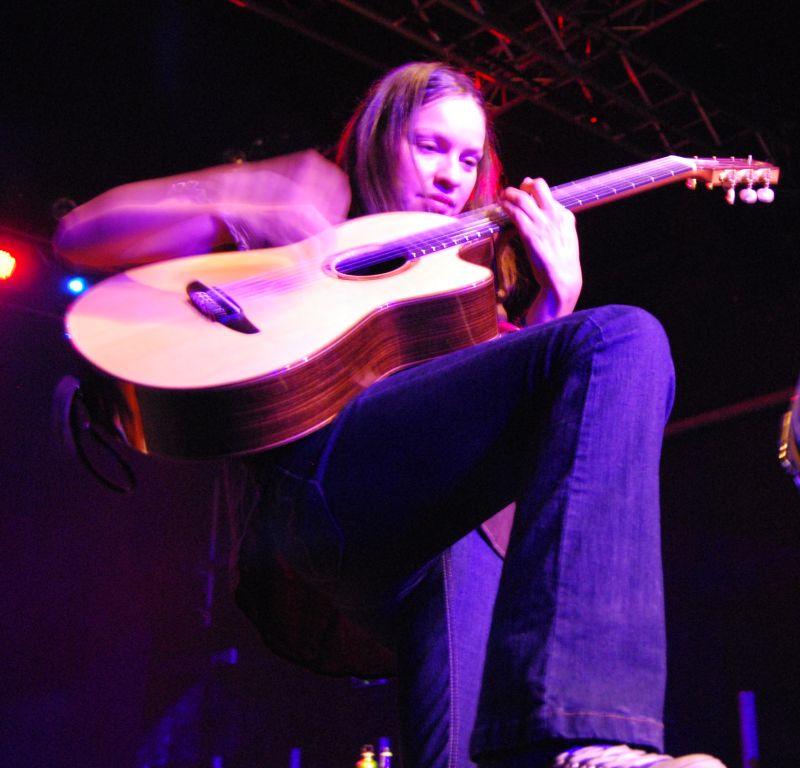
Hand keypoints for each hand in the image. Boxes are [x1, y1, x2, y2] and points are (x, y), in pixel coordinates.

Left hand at [501, 177, 581, 323]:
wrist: (563, 279)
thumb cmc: (562, 263)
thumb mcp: (566, 238)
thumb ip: (557, 225)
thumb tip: (543, 216)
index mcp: (565, 216)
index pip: (548, 194)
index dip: (533, 191)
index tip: (525, 193)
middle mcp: (555, 215)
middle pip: (538, 186)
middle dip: (523, 184)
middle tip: (513, 191)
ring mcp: (542, 223)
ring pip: (522, 197)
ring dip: (509, 194)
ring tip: (502, 195)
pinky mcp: (530, 233)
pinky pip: (515, 213)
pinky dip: (506, 206)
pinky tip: (500, 206)